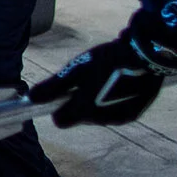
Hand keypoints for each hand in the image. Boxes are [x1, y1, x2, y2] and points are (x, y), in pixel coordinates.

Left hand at [31, 31, 175, 127]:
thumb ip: (53, 86)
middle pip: (80, 118)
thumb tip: (31, 98)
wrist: (145, 55)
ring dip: (96, 103)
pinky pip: (115, 112)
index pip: (61, 121)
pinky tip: (116, 84)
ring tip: (103, 79)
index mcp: (85, 110)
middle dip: (78, 104)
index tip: (61, 93)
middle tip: (85, 81)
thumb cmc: (108, 60)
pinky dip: (112, 102)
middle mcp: (102, 119)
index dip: (58, 108)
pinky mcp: (134, 113)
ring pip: (98, 116)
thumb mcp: (76, 69)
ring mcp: (120, 118)